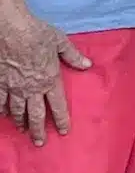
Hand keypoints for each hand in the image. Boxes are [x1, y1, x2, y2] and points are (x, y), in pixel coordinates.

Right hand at [0, 6, 90, 146]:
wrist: (11, 29)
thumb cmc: (37, 33)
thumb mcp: (60, 42)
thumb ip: (73, 56)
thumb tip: (88, 65)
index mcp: (50, 79)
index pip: (58, 105)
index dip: (61, 120)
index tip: (63, 131)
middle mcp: (32, 88)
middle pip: (36, 115)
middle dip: (38, 130)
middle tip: (40, 143)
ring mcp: (14, 87)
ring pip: (17, 111)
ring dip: (21, 122)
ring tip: (23, 131)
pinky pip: (0, 102)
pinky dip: (2, 110)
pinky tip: (4, 116)